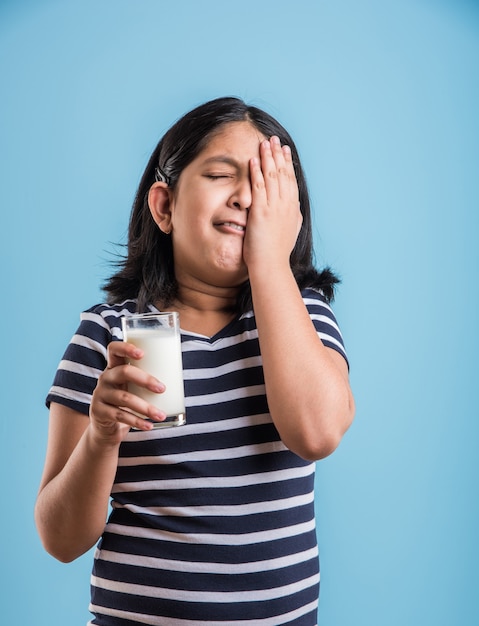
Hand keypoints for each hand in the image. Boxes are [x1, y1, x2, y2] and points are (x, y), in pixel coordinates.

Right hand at [89, 340, 166, 442]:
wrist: (107, 428)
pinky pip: (120, 415)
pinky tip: (149, 425)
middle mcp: (105, 378)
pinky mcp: (99, 412)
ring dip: (145, 407)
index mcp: (114, 367)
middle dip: (145, 379)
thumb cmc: (128, 402)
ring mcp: (100, 395)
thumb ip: (147, 379)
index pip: (114, 349)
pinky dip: (137, 421)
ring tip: (161, 415)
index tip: (142, 353)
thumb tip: (179, 374)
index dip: (126, 348)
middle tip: (162, 389)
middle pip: (123, 372)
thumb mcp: (134, 387)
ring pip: (124, 398)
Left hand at [243, 136, 302, 271]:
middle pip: (282, 173)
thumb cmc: (278, 253)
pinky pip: (258, 187)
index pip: (290, 180)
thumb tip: (294, 208)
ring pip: (272, 176)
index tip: (284, 150)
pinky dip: (256, 172)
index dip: (287, 163)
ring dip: (267, 157)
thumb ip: (293, 217)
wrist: (272, 266)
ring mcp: (274, 208)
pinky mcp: (261, 212)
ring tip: (263, 143)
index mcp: (293, 209)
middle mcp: (286, 205)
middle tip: (273, 139)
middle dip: (277, 154)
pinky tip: (253, 159)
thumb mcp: (291, 231)